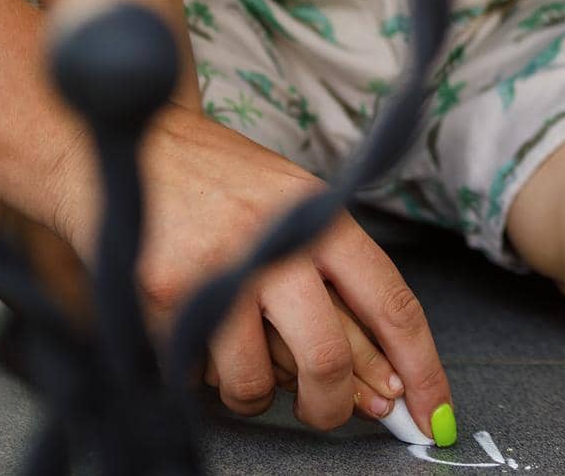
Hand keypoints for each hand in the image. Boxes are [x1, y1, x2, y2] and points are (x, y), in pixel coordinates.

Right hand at [44, 104, 453, 436]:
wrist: (130, 147)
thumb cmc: (226, 187)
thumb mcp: (298, 215)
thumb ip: (340, 291)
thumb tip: (382, 385)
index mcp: (323, 219)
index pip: (392, 305)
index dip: (421, 370)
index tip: (434, 417)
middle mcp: (274, 244)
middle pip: (327, 358)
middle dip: (334, 405)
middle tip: (328, 411)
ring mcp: (214, 272)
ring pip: (256, 383)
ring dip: (257, 394)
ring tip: (244, 358)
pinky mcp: (160, 300)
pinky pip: (197, 378)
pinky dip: (204, 374)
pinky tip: (200, 334)